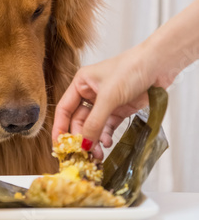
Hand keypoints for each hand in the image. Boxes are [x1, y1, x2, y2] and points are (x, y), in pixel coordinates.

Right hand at [52, 44, 157, 158]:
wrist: (159, 65)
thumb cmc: (131, 69)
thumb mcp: (109, 97)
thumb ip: (94, 122)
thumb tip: (83, 145)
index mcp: (81, 83)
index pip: (64, 109)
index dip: (60, 128)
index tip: (59, 146)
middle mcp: (91, 93)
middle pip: (79, 121)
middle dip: (81, 138)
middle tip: (83, 155)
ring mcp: (106, 102)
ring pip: (94, 126)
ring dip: (94, 140)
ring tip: (98, 154)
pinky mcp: (120, 109)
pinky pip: (107, 127)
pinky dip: (106, 136)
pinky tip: (107, 143)